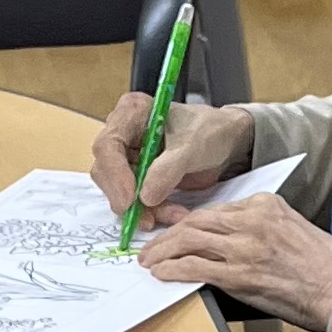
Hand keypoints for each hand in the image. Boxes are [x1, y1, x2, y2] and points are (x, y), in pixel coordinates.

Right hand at [91, 95, 251, 220]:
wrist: (225, 142)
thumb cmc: (210, 131)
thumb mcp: (193, 147)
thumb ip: (167, 170)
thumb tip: (145, 198)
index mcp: (131, 112)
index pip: (107, 145)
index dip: (115, 175)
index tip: (131, 199)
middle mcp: (122, 133)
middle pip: (106, 171)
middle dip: (127, 198)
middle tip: (147, 219)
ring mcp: (127, 156)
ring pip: (119, 190)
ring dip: (143, 209)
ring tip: (172, 215)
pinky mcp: (137, 177)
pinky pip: (134, 200)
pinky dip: (152, 212)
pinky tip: (173, 214)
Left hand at [138, 196, 331, 328]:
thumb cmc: (326, 267)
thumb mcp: (292, 230)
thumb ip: (260, 228)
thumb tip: (227, 242)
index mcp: (265, 205)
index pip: (216, 209)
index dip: (188, 220)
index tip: (174, 228)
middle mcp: (252, 220)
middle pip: (196, 220)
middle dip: (168, 233)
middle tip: (152, 245)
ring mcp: (244, 247)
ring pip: (189, 239)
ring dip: (163, 251)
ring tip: (149, 260)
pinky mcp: (239, 275)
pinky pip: (194, 266)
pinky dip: (172, 269)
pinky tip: (161, 274)